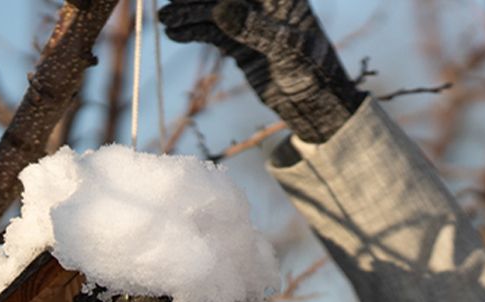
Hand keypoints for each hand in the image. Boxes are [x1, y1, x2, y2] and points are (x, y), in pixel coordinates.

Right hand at [159, 0, 364, 142]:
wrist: (317, 107)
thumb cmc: (315, 74)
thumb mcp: (289, 50)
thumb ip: (256, 29)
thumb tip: (221, 9)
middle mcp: (262, 5)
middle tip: (168, 5)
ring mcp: (249, 23)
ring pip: (211, 11)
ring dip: (187, 14)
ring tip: (167, 21)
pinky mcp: (239, 42)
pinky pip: (211, 31)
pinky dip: (193, 30)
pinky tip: (176, 33)